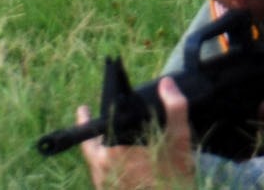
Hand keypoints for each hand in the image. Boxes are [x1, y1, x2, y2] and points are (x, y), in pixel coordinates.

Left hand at [79, 77, 193, 189]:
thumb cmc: (174, 174)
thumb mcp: (179, 138)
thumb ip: (175, 107)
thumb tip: (166, 83)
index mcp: (112, 150)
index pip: (90, 130)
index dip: (85, 119)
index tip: (83, 109)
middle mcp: (102, 169)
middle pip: (90, 147)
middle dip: (91, 134)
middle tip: (89, 121)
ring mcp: (104, 185)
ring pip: (95, 164)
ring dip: (99, 151)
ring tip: (107, 141)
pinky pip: (103, 178)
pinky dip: (108, 168)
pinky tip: (122, 164)